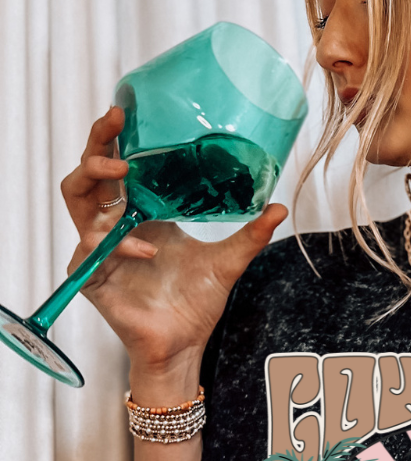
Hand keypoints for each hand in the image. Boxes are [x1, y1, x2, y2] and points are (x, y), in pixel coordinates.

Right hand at [61, 106, 287, 390]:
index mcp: (141, 214)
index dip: (115, 137)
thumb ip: (250, 235)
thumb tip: (278, 208)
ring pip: (77, 201)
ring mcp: (100, 249)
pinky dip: (120, 244)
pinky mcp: (92, 276)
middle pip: (89, 173)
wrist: (186, 344)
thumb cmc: (197, 303)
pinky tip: (149, 250)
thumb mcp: (228, 262)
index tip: (127, 112)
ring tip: (124, 174)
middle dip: (97, 145)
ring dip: (95, 180)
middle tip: (116, 127)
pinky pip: (91, 249)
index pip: (117, 166)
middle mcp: (116, 225)